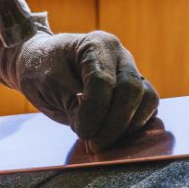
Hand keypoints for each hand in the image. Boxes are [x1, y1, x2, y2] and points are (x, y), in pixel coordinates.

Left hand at [0, 31, 158, 150]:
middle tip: (94, 143)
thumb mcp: (48, 85)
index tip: (81, 131)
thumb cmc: (41, 69)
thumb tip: (95, 130)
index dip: (94, 112)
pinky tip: (113, 137)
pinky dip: (133, 126)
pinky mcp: (135, 91)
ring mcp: (131, 72)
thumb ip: (73, 105)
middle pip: (132, 90)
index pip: (103, 81)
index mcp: (96, 44)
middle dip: (114, 124)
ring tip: (102, 140)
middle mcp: (120, 56)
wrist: (41, 65)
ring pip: (148, 100)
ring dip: (128, 127)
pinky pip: (147, 109)